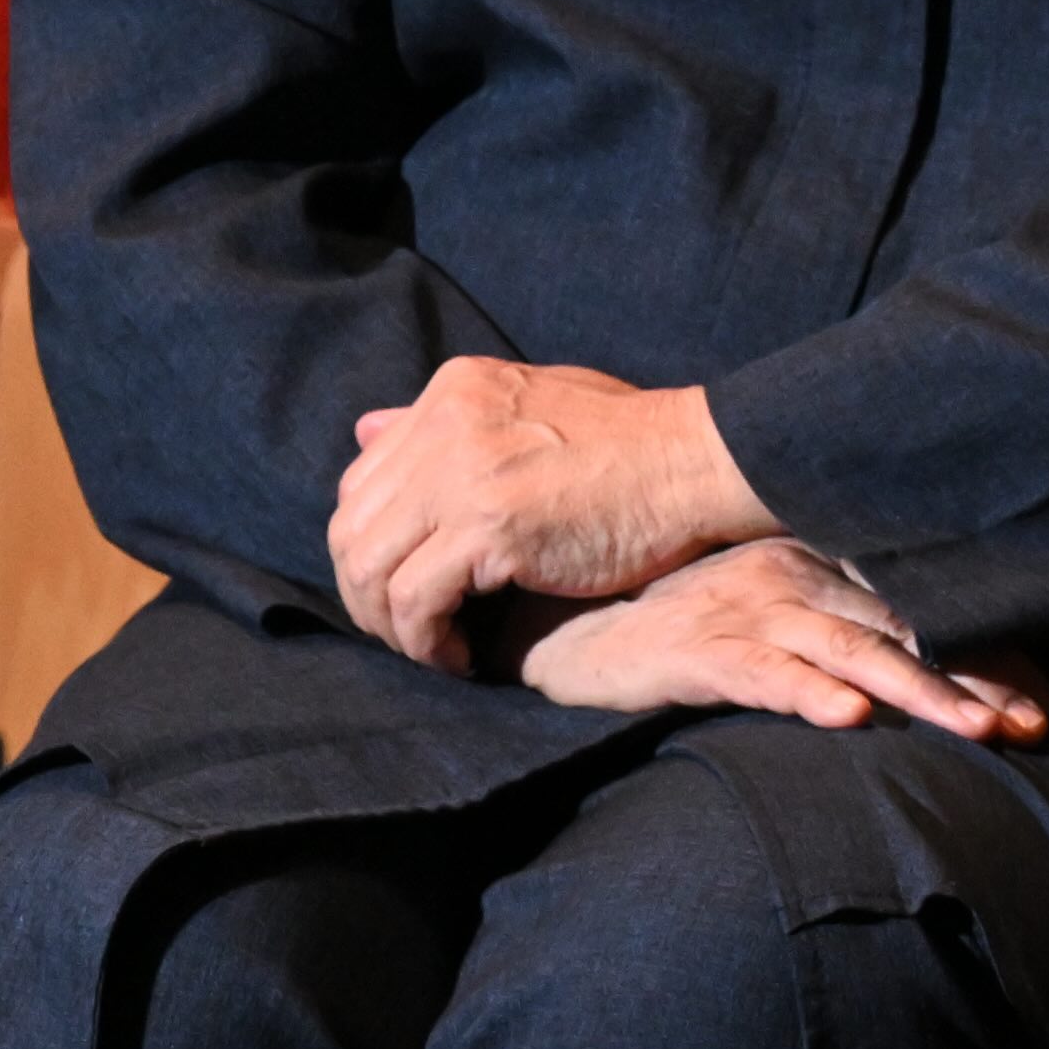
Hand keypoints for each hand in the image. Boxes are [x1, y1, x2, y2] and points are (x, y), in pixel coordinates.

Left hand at [328, 358, 767, 671]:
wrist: (697, 460)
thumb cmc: (631, 443)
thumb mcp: (533, 403)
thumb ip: (450, 423)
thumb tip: (364, 432)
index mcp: (452, 392)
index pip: (363, 479)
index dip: (372, 547)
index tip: (405, 589)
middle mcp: (444, 424)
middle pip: (351, 528)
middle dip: (367, 596)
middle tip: (407, 634)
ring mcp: (463, 474)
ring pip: (370, 568)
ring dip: (390, 627)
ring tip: (432, 651)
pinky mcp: (490, 526)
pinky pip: (416, 600)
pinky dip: (425, 642)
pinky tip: (460, 656)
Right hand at [514, 538, 1047, 742]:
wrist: (576, 633)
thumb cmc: (689, 634)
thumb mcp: (776, 627)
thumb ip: (845, 643)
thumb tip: (930, 689)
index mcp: (819, 566)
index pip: (919, 609)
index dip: (985, 653)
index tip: (1044, 701)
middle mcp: (792, 579)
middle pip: (902, 632)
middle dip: (974, 680)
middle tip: (1033, 722)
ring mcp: (746, 612)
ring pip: (851, 652)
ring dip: (919, 691)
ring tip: (977, 729)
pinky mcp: (699, 651)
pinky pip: (764, 674)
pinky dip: (809, 694)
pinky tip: (849, 718)